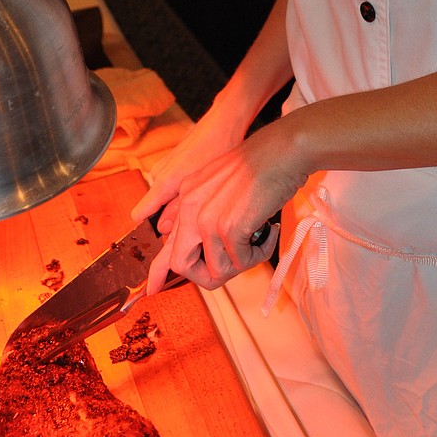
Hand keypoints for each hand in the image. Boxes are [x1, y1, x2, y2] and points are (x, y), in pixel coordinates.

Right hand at [130, 100, 244, 233]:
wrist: (224, 122)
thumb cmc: (217, 150)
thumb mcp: (203, 186)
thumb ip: (180, 210)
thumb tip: (163, 230)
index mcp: (162, 182)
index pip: (139, 214)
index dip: (149, 230)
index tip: (165, 238)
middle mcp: (158, 174)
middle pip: (156, 209)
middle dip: (171, 218)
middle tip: (196, 221)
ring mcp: (165, 167)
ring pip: (166, 197)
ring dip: (180, 205)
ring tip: (204, 203)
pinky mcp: (173, 162)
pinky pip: (172, 185)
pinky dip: (184, 191)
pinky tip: (205, 188)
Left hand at [146, 119, 304, 290]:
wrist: (283, 149)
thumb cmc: (263, 164)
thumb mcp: (223, 184)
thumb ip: (208, 212)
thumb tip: (208, 248)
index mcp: (188, 195)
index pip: (167, 241)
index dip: (160, 270)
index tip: (153, 287)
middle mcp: (191, 207)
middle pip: (181, 265)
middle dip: (206, 276)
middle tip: (233, 266)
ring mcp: (208, 219)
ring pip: (217, 270)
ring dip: (243, 262)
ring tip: (259, 239)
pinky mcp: (229, 228)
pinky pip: (242, 262)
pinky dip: (260, 253)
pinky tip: (270, 231)